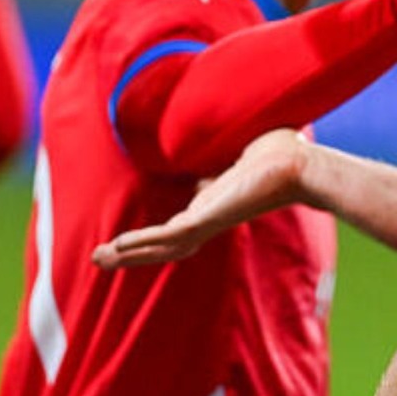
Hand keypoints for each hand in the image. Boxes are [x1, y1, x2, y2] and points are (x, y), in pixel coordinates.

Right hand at [93, 129, 310, 268]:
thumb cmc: (282, 155)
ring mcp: (207, 223)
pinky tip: (118, 248)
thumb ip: (227, 149)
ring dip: (128, 254)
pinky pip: (167, 238)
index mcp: (214, 204)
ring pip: (159, 247)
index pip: (177, 227)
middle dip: (131, 253)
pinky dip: (142, 244)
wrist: (299, 166)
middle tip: (99, 259)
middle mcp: (208, 218)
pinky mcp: (206, 220)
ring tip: (97, 260)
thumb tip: (230, 135)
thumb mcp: (241, 150)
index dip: (152, 236)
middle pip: (162, 245)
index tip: (127, 241)